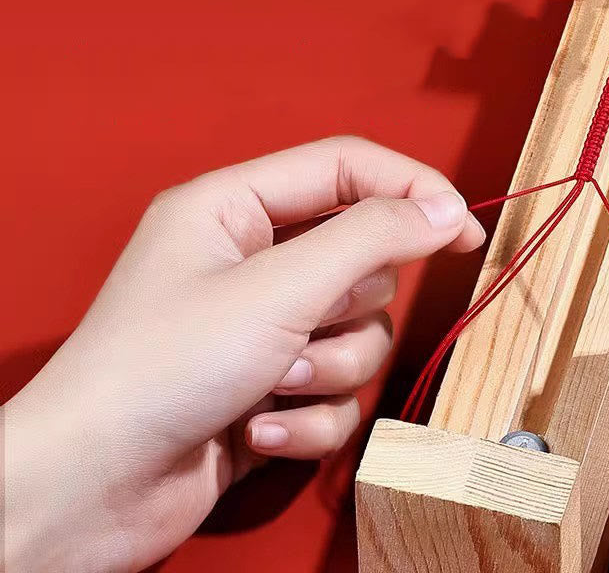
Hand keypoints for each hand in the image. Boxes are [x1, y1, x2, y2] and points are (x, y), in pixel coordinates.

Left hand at [4, 136, 484, 571]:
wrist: (95, 489)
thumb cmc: (164, 367)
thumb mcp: (278, 288)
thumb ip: (370, 239)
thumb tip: (442, 210)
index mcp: (236, 207)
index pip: (346, 168)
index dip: (411, 189)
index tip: (464, 229)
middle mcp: (252, 260)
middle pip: (360, 260)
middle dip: (344, 311)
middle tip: (301, 331)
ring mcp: (264, 327)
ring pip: (357, 333)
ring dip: (325, 371)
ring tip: (270, 389)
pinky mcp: (272, 388)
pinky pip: (335, 393)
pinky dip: (307, 419)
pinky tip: (254, 433)